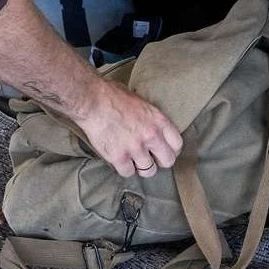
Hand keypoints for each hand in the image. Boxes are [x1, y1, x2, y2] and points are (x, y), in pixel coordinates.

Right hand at [66, 79, 182, 178]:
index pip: (177, 144)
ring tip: (132, 159)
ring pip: (148, 171)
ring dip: (140, 167)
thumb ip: (149, 118)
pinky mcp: (119, 158)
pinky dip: (123, 168)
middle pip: (167, 161)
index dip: (171, 149)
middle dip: (159, 161)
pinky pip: (128, 172)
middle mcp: (151, 136)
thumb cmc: (111, 96)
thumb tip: (150, 127)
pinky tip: (119, 159)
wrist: (91, 100)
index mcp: (158, 120)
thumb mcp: (139, 101)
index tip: (163, 150)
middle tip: (150, 158)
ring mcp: (135, 148)